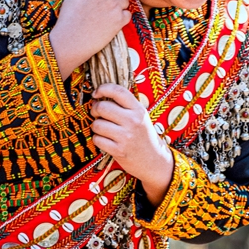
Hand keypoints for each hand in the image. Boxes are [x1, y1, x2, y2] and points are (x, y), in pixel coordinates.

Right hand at [49, 0, 130, 78]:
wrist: (69, 42)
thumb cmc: (67, 22)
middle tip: (107, 2)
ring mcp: (114, 6)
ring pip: (125, 0)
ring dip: (119, 6)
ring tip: (107, 14)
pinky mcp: (120, 20)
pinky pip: (127, 14)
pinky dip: (122, 18)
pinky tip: (111, 23)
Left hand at [90, 84, 173, 201]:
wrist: (154, 160)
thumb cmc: (143, 136)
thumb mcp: (140, 116)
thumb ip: (124, 105)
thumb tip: (99, 96)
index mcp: (138, 110)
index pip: (118, 91)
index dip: (103, 89)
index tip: (96, 93)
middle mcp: (133, 121)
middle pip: (102, 107)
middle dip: (95, 110)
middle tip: (97, 114)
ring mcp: (126, 136)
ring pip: (97, 124)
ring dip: (96, 127)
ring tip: (103, 130)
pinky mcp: (118, 150)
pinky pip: (97, 139)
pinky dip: (98, 140)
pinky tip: (105, 141)